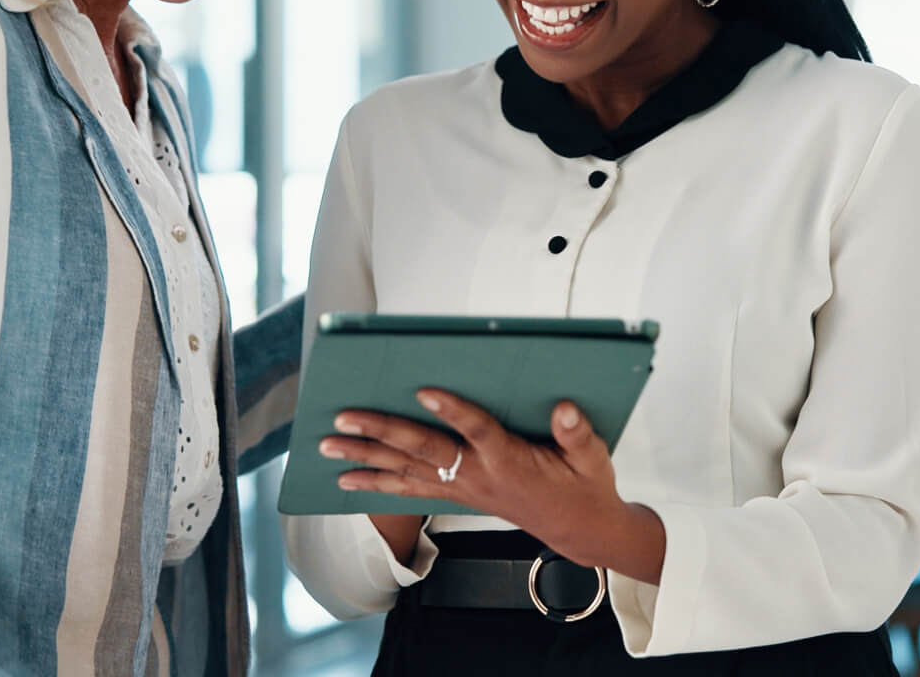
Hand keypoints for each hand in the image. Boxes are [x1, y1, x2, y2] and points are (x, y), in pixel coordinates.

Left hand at [320, 389, 662, 578]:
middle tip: (344, 419)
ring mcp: (464, 488)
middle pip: (424, 451)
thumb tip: (564, 408)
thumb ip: (576, 433)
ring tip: (327, 448)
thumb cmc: (584, 486)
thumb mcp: (592, 458)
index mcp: (512, 461)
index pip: (478, 431)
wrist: (578, 530)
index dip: (452, 410)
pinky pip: (410, 489)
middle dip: (382, 433)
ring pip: (407, 471)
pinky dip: (376, 483)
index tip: (425, 389)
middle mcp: (479, 476)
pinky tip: (347, 480)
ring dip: (364, 459)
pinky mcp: (458, 494)